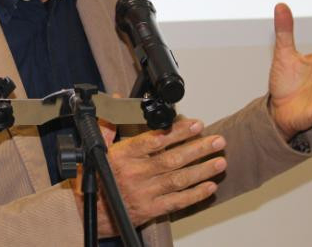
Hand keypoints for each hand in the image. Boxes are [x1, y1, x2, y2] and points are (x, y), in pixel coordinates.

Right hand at [73, 118, 225, 237]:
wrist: (92, 212)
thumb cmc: (96, 179)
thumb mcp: (99, 148)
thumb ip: (109, 123)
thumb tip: (115, 99)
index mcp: (124, 156)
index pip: (154, 141)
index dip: (177, 132)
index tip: (195, 124)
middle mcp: (136, 173)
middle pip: (172, 159)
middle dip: (198, 149)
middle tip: (216, 140)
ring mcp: (145, 192)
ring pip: (178, 179)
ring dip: (202, 170)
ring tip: (220, 161)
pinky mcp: (151, 209)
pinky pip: (177, 201)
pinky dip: (195, 194)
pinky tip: (209, 186)